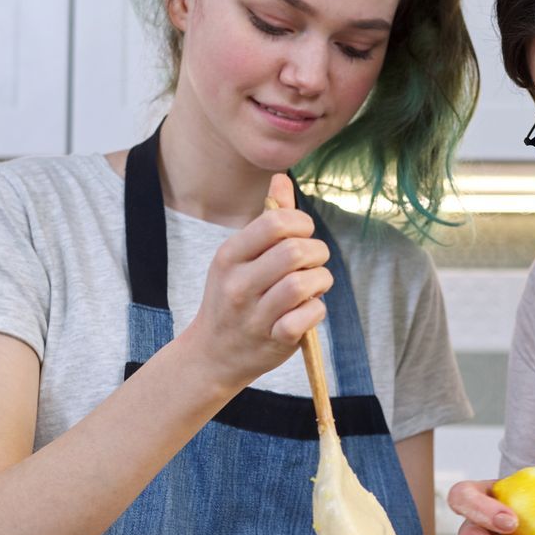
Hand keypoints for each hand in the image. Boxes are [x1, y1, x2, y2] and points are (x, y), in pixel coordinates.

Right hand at [179, 172, 332, 391]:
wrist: (213, 354)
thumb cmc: (234, 297)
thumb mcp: (239, 257)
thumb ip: (266, 220)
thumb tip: (280, 179)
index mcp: (229, 256)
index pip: (275, 223)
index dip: (301, 223)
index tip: (303, 234)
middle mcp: (238, 284)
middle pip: (294, 252)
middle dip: (316, 252)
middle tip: (313, 261)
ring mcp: (255, 315)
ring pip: (303, 284)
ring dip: (320, 280)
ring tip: (314, 284)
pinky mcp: (273, 340)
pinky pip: (308, 317)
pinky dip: (317, 310)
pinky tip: (308, 309)